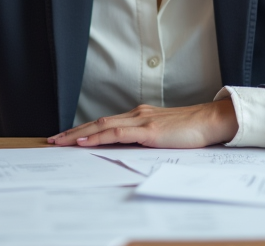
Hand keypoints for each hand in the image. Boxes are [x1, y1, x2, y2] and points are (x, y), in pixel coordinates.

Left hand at [47, 99, 238, 147]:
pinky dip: (97, 137)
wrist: (211, 121)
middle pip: (98, 122)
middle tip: (52, 140)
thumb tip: (129, 150)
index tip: (67, 137)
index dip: (84, 130)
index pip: (105, 122)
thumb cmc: (192, 130)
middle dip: (73, 132)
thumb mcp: (164, 135)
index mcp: (140, 116)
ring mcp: (142, 121)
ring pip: (102, 126)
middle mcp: (137, 115)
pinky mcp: (148, 130)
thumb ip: (146, 138)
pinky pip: (117, 133)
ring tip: (60, 142)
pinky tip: (84, 142)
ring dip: (78, 134)